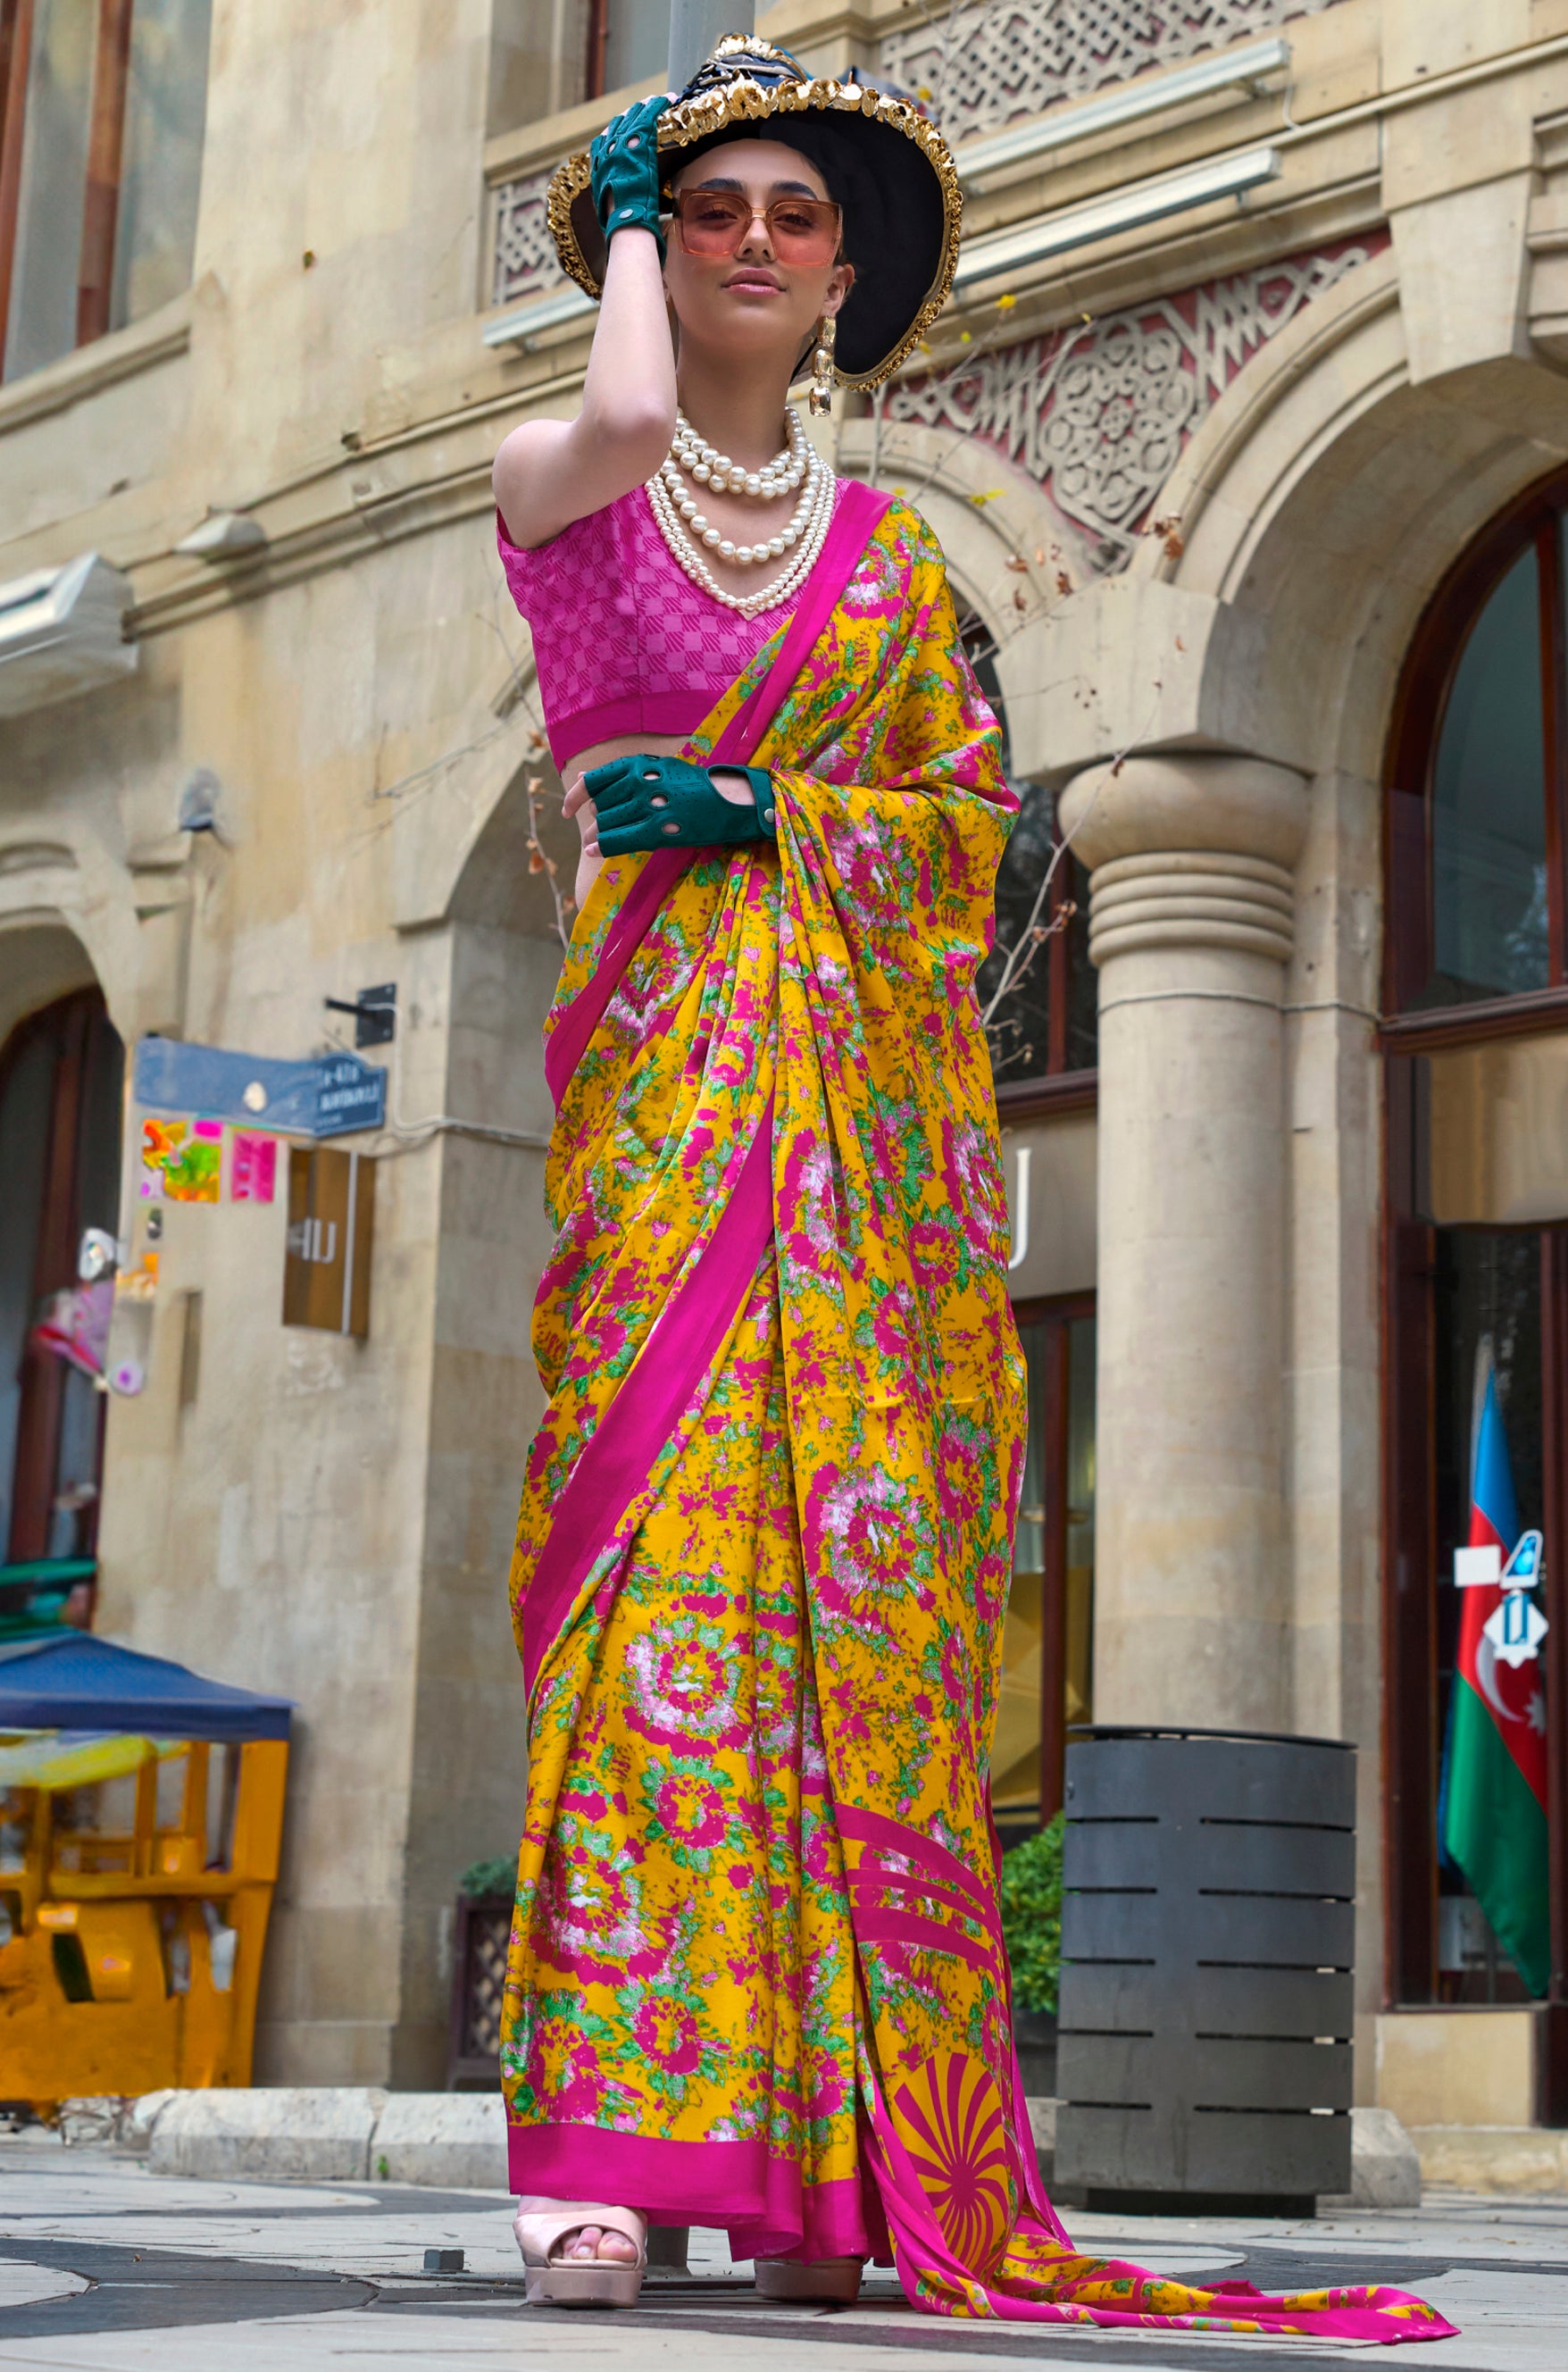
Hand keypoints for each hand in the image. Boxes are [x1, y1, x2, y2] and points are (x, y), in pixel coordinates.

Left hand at [586, 754, 775, 854]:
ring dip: (598, 835)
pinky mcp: (660, 829)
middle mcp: (640, 783)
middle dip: (595, 822)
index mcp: (638, 764)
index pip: (594, 781)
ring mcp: (650, 806)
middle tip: (593, 833)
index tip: (568, 810)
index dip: (575, 797)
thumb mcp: (655, 767)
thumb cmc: (691, 785)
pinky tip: (593, 851)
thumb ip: (620, 773)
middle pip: (601, 807)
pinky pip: (620, 840)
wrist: (728, 799)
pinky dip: (603, 846)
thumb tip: (582, 776)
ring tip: (595, 842)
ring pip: (607, 824)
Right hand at [588, 93, 670, 255]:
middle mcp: (606, 151)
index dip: (617, 130)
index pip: (606, 140)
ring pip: (634, 116)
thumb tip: (620, 211)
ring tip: (659, 99)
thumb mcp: (612, 210)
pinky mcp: (637, 144)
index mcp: (598, 166)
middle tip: (646, 106)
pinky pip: (649, 116)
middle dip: (633, 113)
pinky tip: (669, 98)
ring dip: (647, 106)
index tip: (626, 126)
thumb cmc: (621, 227)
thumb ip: (615, 201)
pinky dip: (658, 105)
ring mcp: (621, 146)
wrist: (625, 225)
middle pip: (618, 123)